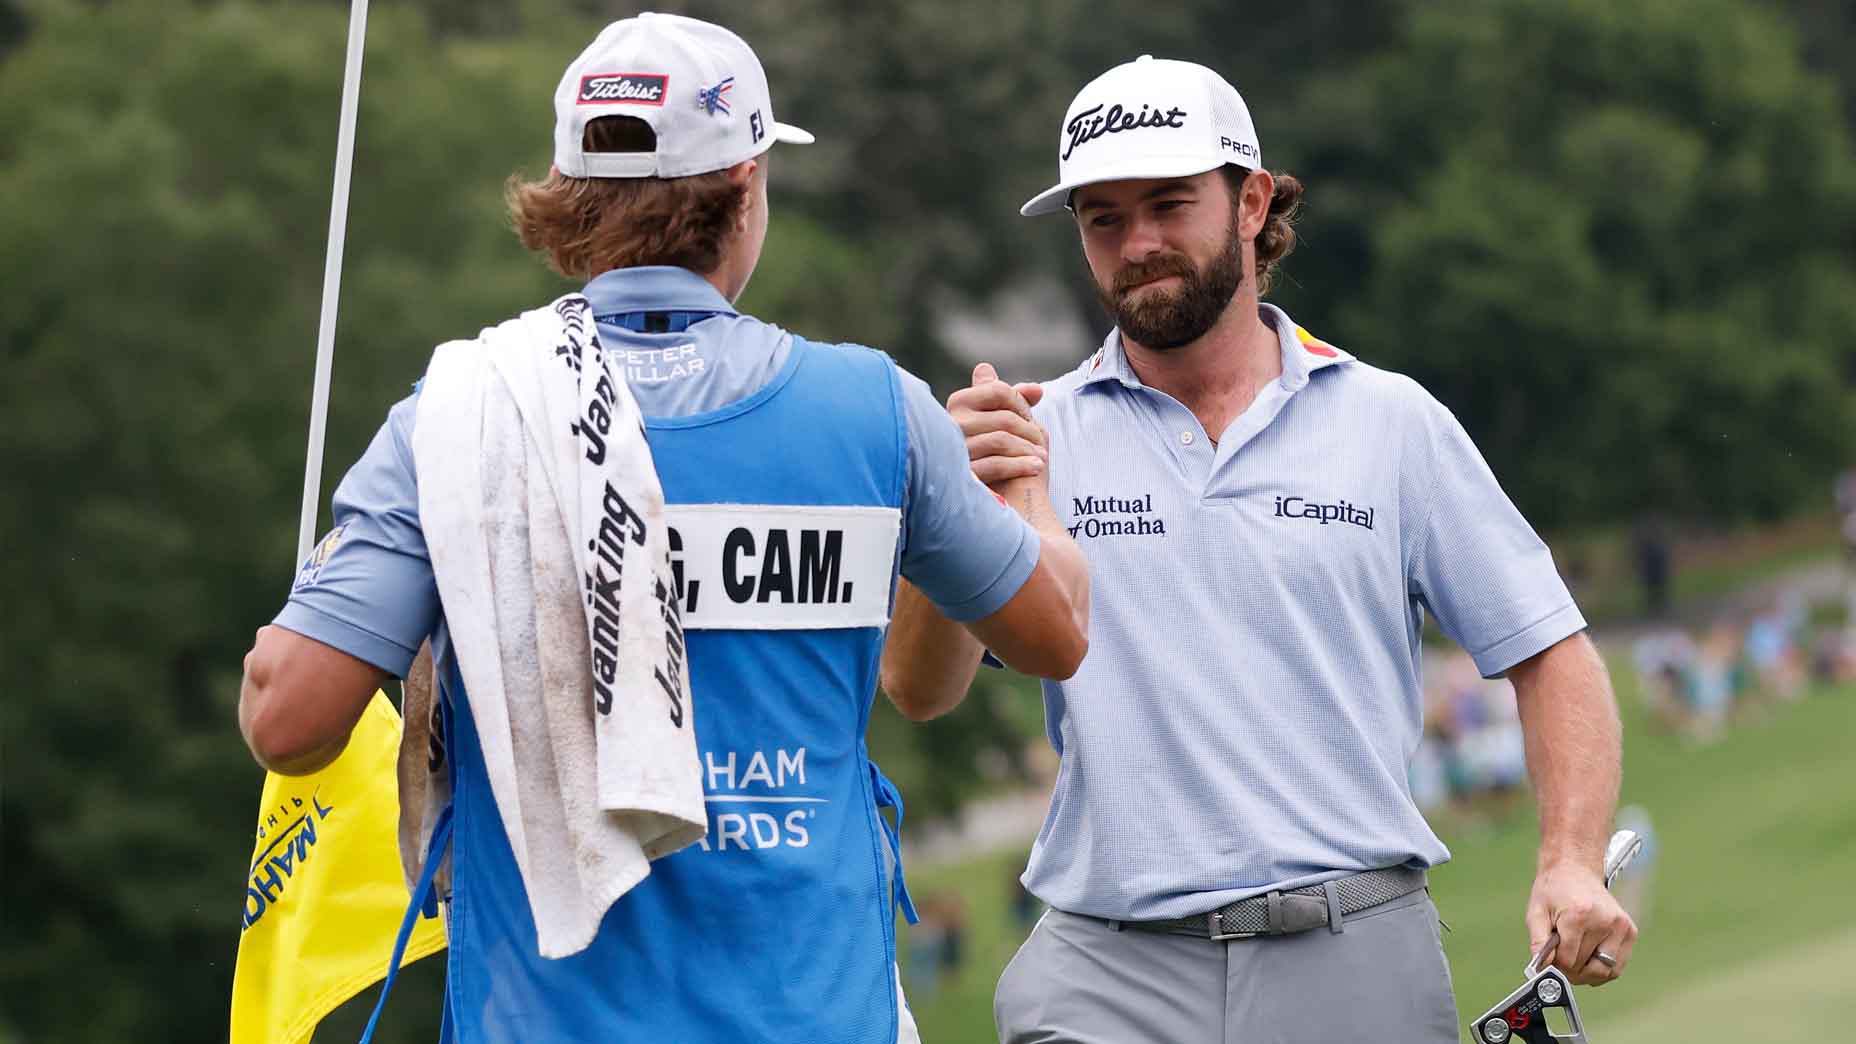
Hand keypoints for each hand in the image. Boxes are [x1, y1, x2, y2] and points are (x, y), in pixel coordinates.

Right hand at [947, 362, 1047, 488]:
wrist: (996, 493)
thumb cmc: (1000, 452)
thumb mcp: (1007, 421)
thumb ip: (1017, 400)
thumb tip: (1037, 390)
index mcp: (960, 402)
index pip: (998, 390)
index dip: (1021, 404)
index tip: (1030, 419)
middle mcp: (952, 423)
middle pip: (1004, 418)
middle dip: (1029, 431)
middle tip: (1040, 443)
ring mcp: (955, 449)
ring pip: (1001, 440)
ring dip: (1028, 449)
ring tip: (1041, 457)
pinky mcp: (963, 474)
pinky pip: (996, 464)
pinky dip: (1021, 465)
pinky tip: (1036, 467)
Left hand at [1525, 860, 1637, 985]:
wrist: (1576, 870)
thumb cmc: (1555, 890)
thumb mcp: (1536, 912)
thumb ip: (1538, 941)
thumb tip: (1543, 968)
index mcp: (1579, 916)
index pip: (1569, 960)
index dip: (1556, 965)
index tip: (1551, 959)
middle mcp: (1605, 922)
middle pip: (1589, 968)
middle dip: (1572, 971)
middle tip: (1561, 962)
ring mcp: (1621, 927)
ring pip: (1606, 972)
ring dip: (1589, 974)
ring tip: (1575, 961)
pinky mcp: (1630, 931)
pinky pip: (1617, 966)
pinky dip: (1603, 969)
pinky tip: (1589, 958)